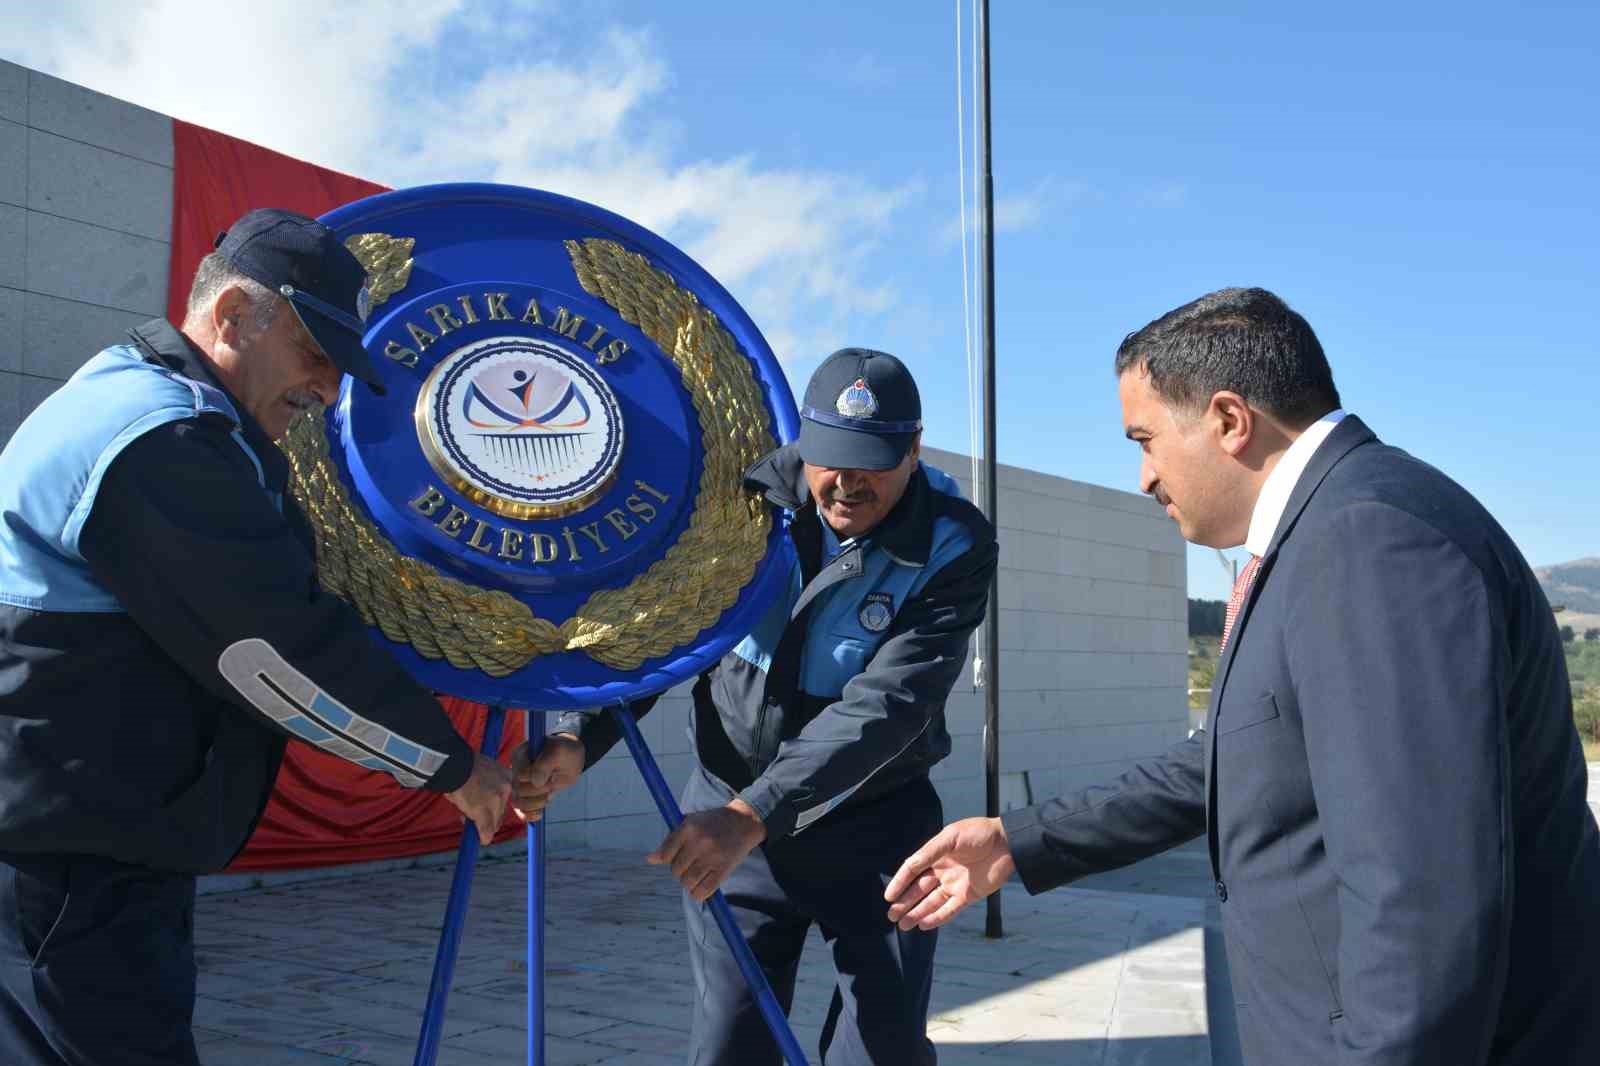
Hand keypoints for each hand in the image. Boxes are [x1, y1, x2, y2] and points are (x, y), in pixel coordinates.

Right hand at [444, 752, 513, 845]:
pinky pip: (487, 831)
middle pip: (502, 811)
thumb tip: (484, 796)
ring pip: (495, 822)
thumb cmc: (463, 765)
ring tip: (467, 819)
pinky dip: (484, 837)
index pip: (511, 796)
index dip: (499, 803)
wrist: (454, 766)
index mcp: (507, 775)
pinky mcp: (484, 813)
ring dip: (484, 825)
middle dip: (490, 815)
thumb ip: (490, 781)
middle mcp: (506, 789)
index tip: (493, 807)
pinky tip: (482, 840)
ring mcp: (496, 802)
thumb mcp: (485, 767)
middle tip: (475, 814)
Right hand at [511, 732, 585, 822]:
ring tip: (548, 796)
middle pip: (518, 790)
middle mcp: (516, 770)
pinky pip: (521, 811)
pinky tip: (540, 813)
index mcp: (519, 755)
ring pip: (517, 802)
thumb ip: (546, 763)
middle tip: (552, 783)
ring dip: (535, 803)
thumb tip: (535, 782)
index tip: (551, 774)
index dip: (536, 779)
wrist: (571, 760)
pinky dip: (530, 815)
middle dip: (538, 791)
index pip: (520, 774)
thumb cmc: (565, 751)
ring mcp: (520, 784)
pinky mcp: (527, 796)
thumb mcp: (559, 752)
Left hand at [647, 800, 766, 902]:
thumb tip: (650, 859)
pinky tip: (701, 889)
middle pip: (676, 870)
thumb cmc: (713, 822)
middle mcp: (699, 841)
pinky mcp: (724, 868)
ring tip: (697, 875)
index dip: (669, 859)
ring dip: (689, 883)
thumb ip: (670, 841)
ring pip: (687, 882)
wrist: (743, 821)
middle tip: (692, 864)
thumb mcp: (690, 822)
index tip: (678, 857)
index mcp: (688, 827)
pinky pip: (704, 891)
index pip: (665, 855)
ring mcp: (712, 856)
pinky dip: (699, 894)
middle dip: (681, 871)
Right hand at [884, 817, 1016, 930]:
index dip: (899, 882)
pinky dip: (937, 918)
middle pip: (919, 890)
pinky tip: (924, 925)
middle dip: (904, 903)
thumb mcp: (950, 837)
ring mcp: (955, 884)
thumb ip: (929, 852)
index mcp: (936, 855)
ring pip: (931, 902)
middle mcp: (943, 871)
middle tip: (891, 916)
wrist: (1008, 843)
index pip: (912, 870)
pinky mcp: (968, 895)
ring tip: (903, 925)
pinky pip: (950, 909)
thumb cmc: (979, 833)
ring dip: (917, 913)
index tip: (888, 896)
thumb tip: (909, 866)